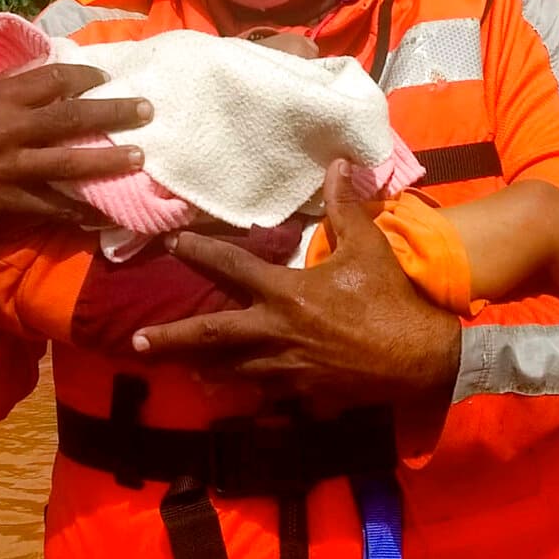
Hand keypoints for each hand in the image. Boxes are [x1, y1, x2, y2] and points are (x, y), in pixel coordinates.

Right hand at [0, 62, 152, 261]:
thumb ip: (12, 83)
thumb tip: (53, 64)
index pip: (53, 80)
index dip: (85, 77)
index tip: (108, 78)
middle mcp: (8, 131)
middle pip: (70, 118)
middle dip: (113, 112)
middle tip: (147, 110)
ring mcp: (13, 169)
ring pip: (70, 163)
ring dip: (108, 161)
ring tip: (139, 157)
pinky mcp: (16, 202)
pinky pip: (58, 205)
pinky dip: (83, 208)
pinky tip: (108, 208)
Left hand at [132, 160, 460, 407]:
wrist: (420, 358)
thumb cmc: (391, 298)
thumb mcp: (368, 247)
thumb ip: (345, 207)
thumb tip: (338, 164)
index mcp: (287, 293)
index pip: (231, 269)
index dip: (198, 252)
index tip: (172, 242)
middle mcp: (276, 333)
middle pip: (212, 336)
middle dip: (172, 338)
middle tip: (138, 341)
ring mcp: (286, 368)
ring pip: (231, 370)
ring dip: (200, 365)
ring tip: (176, 365)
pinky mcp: (302, 393)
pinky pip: (263, 394)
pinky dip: (242, 391)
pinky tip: (227, 390)